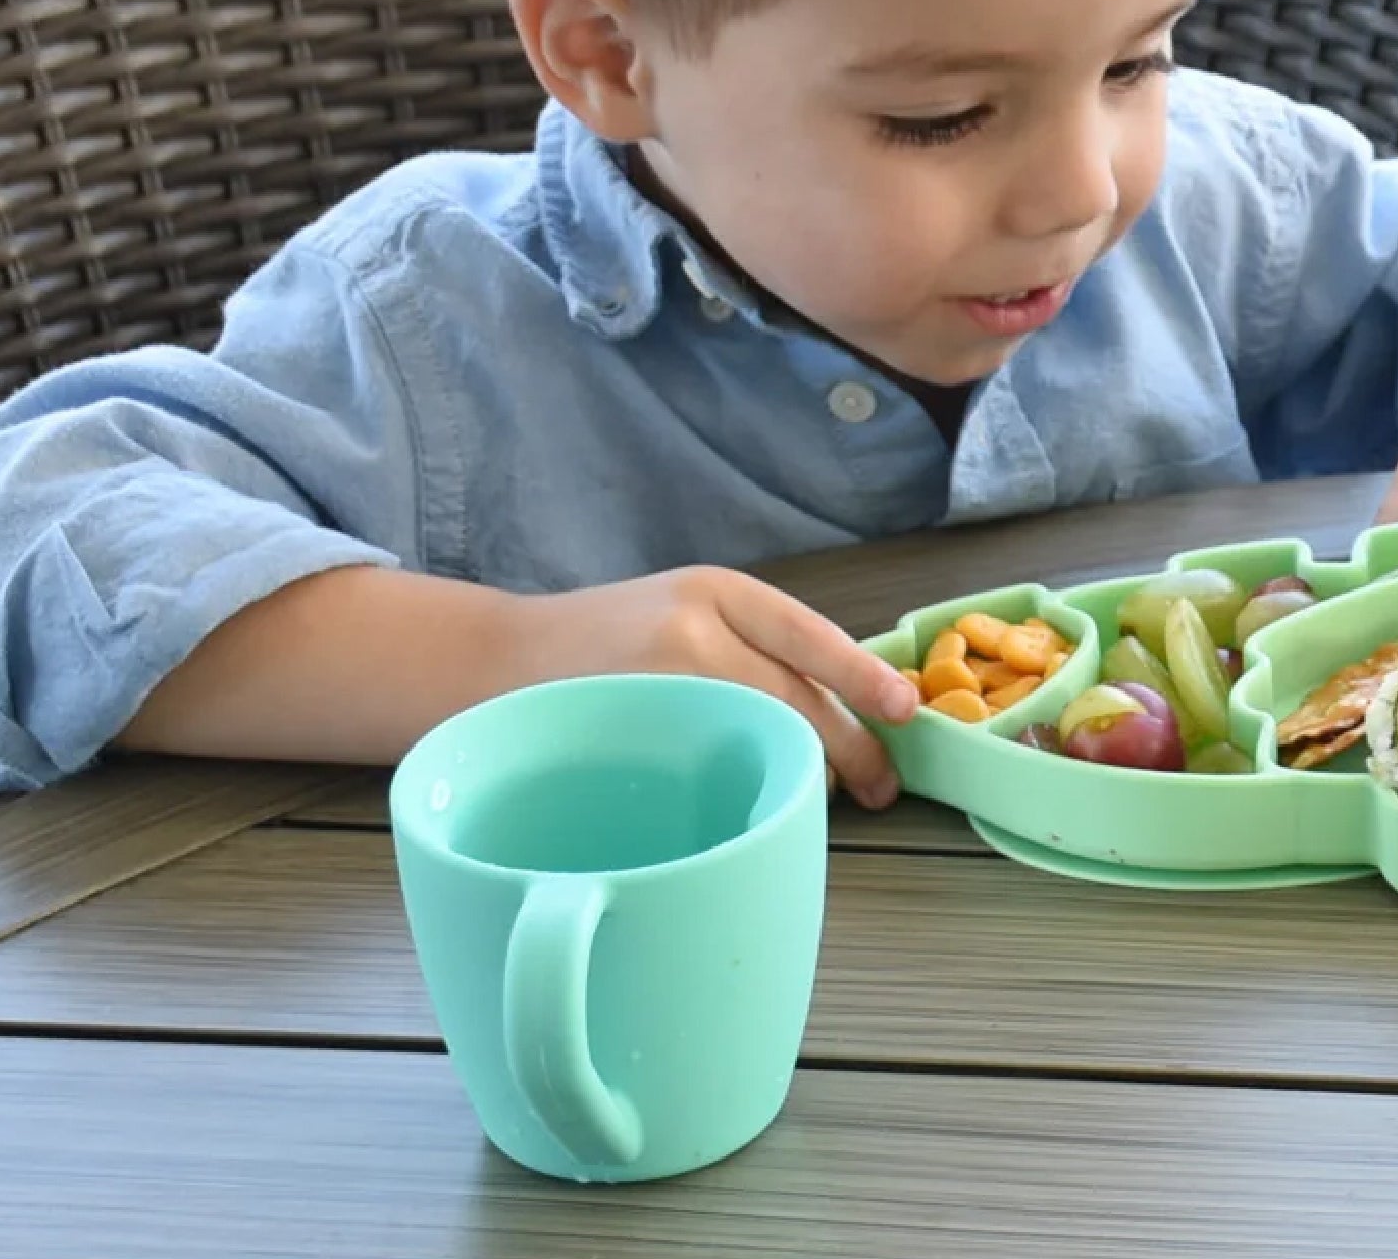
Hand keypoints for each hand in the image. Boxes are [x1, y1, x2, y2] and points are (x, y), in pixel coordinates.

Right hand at [511, 566, 917, 807]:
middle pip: (797, 700)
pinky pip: (714, 780)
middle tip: (881, 788)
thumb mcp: (684, 613)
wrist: (492, 663)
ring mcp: (659, 689)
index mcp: (715, 591)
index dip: (864, 675)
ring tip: (823, 796)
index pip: (809, 634)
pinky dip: (746, 793)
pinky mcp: (633, 743)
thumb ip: (751, 646)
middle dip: (851, 750)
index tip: (904, 709)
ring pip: (763, 741)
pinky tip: (754, 805)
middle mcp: (691, 631)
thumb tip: (848, 704)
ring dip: (802, 774)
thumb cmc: (605, 645)